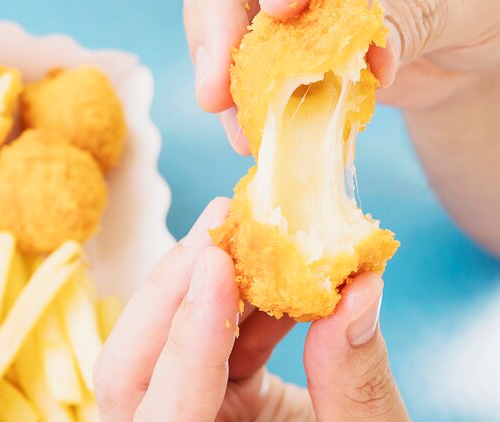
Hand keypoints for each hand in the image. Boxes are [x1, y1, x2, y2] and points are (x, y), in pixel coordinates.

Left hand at [94, 198, 441, 421]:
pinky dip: (234, 301)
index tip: (218, 262)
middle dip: (173, 290)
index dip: (188, 342)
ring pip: (157, 345)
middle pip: (130, 373)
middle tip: (220, 224)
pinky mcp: (202, 399)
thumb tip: (357, 289)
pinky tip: (269, 272)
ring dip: (201, 282)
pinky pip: (203, 340)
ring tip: (245, 231)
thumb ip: (359, 388)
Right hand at [183, 0, 499, 153]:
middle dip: (217, 41)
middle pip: (232, 1)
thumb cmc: (477, 13)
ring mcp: (294, 28)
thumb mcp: (455, 7)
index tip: (280, 10)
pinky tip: (256, 140)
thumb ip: (407, 17)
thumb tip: (367, 53)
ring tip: (241, 134)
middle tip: (214, 93)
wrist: (472, 56)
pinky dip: (254, 117)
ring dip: (231, 94)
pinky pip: (260, 90)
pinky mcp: (295, 69)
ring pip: (236, 49)